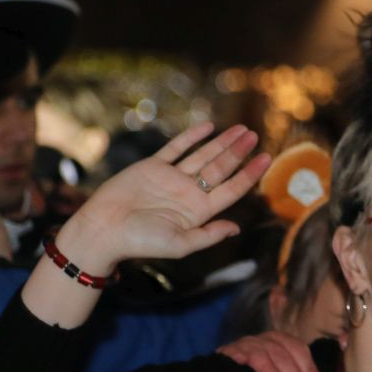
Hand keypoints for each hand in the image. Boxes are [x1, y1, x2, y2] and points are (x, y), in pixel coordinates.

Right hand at [53, 123, 270, 275]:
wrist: (103, 230)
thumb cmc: (140, 242)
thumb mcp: (180, 244)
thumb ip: (209, 235)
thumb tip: (237, 228)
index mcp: (199, 211)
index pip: (232, 189)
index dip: (250, 174)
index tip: (268, 158)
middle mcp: (189, 193)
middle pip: (221, 168)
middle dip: (239, 152)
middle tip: (255, 136)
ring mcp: (171, 178)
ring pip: (203, 155)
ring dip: (222, 142)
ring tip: (242, 130)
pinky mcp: (152, 167)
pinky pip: (176, 148)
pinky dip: (191, 137)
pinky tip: (208, 127)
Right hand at [219, 330, 320, 371]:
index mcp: (279, 343)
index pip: (299, 349)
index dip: (309, 369)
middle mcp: (263, 341)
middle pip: (283, 352)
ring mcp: (245, 345)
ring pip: (261, 352)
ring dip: (270, 369)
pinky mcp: (226, 353)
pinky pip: (236, 353)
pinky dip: (241, 357)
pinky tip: (244, 366)